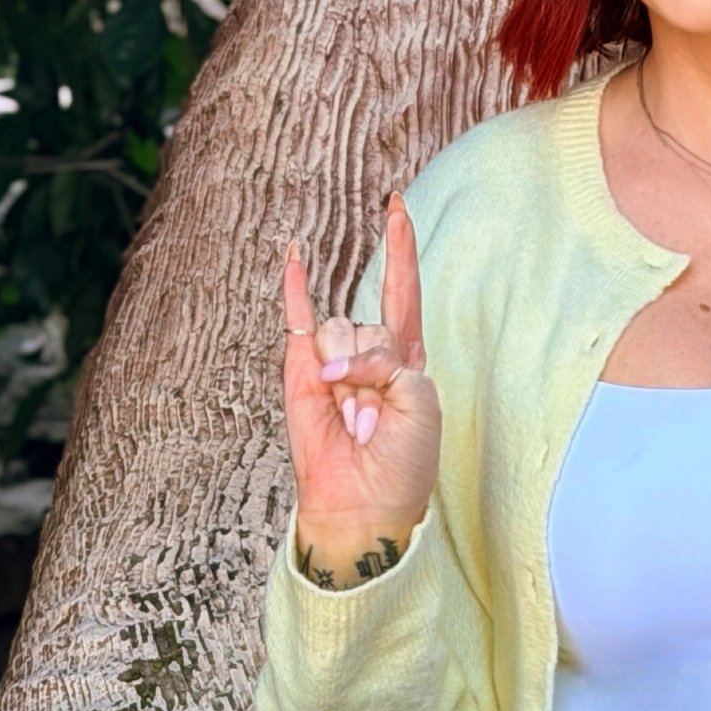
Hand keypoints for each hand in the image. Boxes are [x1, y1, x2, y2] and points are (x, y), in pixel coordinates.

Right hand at [282, 194, 442, 583]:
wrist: (363, 504)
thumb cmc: (403, 460)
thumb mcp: (418, 400)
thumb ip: (385, 360)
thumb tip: (331, 361)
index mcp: (406, 359)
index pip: (403, 292)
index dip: (402, 249)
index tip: (398, 207)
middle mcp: (367, 353)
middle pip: (373, 324)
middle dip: (377, 371)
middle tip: (377, 422)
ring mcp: (331, 360)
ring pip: (341, 332)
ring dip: (351, 382)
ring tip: (354, 423)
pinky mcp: (299, 372)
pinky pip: (296, 320)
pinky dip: (293, 287)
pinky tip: (293, 254)